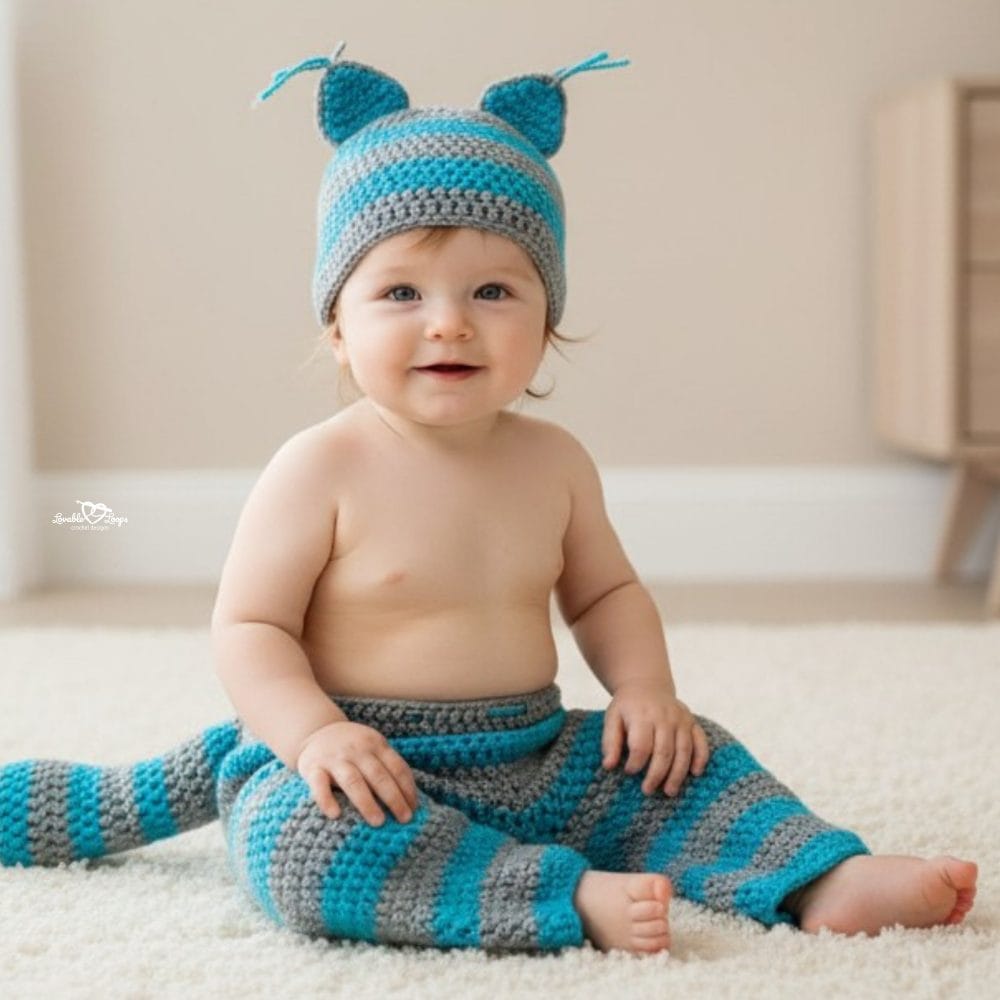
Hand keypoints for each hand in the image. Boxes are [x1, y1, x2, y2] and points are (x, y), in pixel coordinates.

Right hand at [296, 720, 418, 825]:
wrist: (316, 731)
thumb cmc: (353, 748)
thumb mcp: (373, 748)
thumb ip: (388, 766)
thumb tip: (411, 800)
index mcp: (376, 744)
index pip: (397, 767)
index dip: (407, 789)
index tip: (414, 809)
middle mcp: (357, 750)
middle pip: (378, 775)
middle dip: (394, 798)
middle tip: (404, 819)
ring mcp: (334, 758)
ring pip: (353, 781)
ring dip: (367, 802)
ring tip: (379, 822)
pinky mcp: (313, 768)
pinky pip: (319, 785)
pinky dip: (326, 800)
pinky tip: (335, 815)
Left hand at [601, 683, 710, 795]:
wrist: (646, 685)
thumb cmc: (627, 707)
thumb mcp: (612, 719)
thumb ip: (610, 742)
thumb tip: (608, 766)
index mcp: (642, 715)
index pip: (641, 745)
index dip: (635, 763)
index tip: (628, 772)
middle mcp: (665, 716)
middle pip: (664, 751)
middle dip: (656, 775)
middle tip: (647, 790)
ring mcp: (681, 719)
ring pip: (683, 750)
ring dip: (677, 774)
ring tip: (669, 791)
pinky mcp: (692, 722)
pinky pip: (701, 741)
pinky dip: (700, 758)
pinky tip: (695, 774)